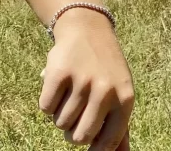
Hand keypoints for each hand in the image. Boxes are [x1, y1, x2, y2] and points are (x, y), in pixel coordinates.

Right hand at [38, 8, 134, 150]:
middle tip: (77, 116)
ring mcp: (82, 81)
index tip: (89, 146)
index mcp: (125, 99)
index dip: (96, 149)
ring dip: (62, 115)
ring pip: (61, 124)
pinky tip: (60, 86)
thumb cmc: (106, 70)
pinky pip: (45, 108)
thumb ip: (119, 128)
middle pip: (79, 138)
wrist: (88, 30)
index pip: (109, 142)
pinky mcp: (59, 74)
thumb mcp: (119, 94)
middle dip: (74, 134)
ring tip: (71, 95)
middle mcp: (105, 90)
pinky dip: (49, 103)